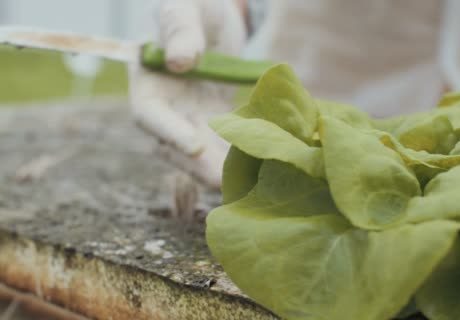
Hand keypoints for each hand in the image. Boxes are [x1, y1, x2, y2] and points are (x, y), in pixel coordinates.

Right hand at [128, 0, 246, 188]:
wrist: (216, 17)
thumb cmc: (196, 5)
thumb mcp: (187, 8)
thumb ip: (181, 30)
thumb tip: (177, 62)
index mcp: (147, 79)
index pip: (150, 113)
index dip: (169, 132)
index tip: (193, 146)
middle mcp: (164, 105)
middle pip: (173, 144)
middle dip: (197, 166)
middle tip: (222, 183)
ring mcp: (187, 116)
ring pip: (198, 152)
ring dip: (217, 170)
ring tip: (242, 185)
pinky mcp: (211, 121)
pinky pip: (220, 143)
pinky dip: (234, 156)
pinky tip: (257, 167)